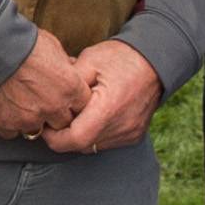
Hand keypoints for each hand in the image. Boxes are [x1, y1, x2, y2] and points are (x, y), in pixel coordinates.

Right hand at [0, 29, 84, 141]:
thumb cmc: (23, 42)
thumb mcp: (54, 47)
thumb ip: (64, 66)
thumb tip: (68, 71)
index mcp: (70, 87)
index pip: (83, 106)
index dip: (73, 102)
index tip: (65, 98)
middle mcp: (53, 107)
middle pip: (62, 123)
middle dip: (55, 115)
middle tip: (42, 101)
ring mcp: (30, 118)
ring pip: (37, 130)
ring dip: (31, 120)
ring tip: (22, 104)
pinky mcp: (7, 123)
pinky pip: (12, 132)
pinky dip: (9, 123)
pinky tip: (5, 109)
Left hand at [45, 40, 164, 153]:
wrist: (156, 60)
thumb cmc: (120, 57)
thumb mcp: (88, 60)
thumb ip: (66, 84)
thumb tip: (48, 101)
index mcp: (108, 108)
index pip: (74, 139)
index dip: (54, 137)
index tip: (47, 124)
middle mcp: (121, 126)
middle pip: (82, 145)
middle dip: (64, 136)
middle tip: (57, 116)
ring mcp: (130, 134)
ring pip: (93, 146)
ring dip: (80, 135)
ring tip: (77, 112)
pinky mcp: (134, 136)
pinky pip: (106, 143)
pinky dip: (95, 133)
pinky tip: (93, 116)